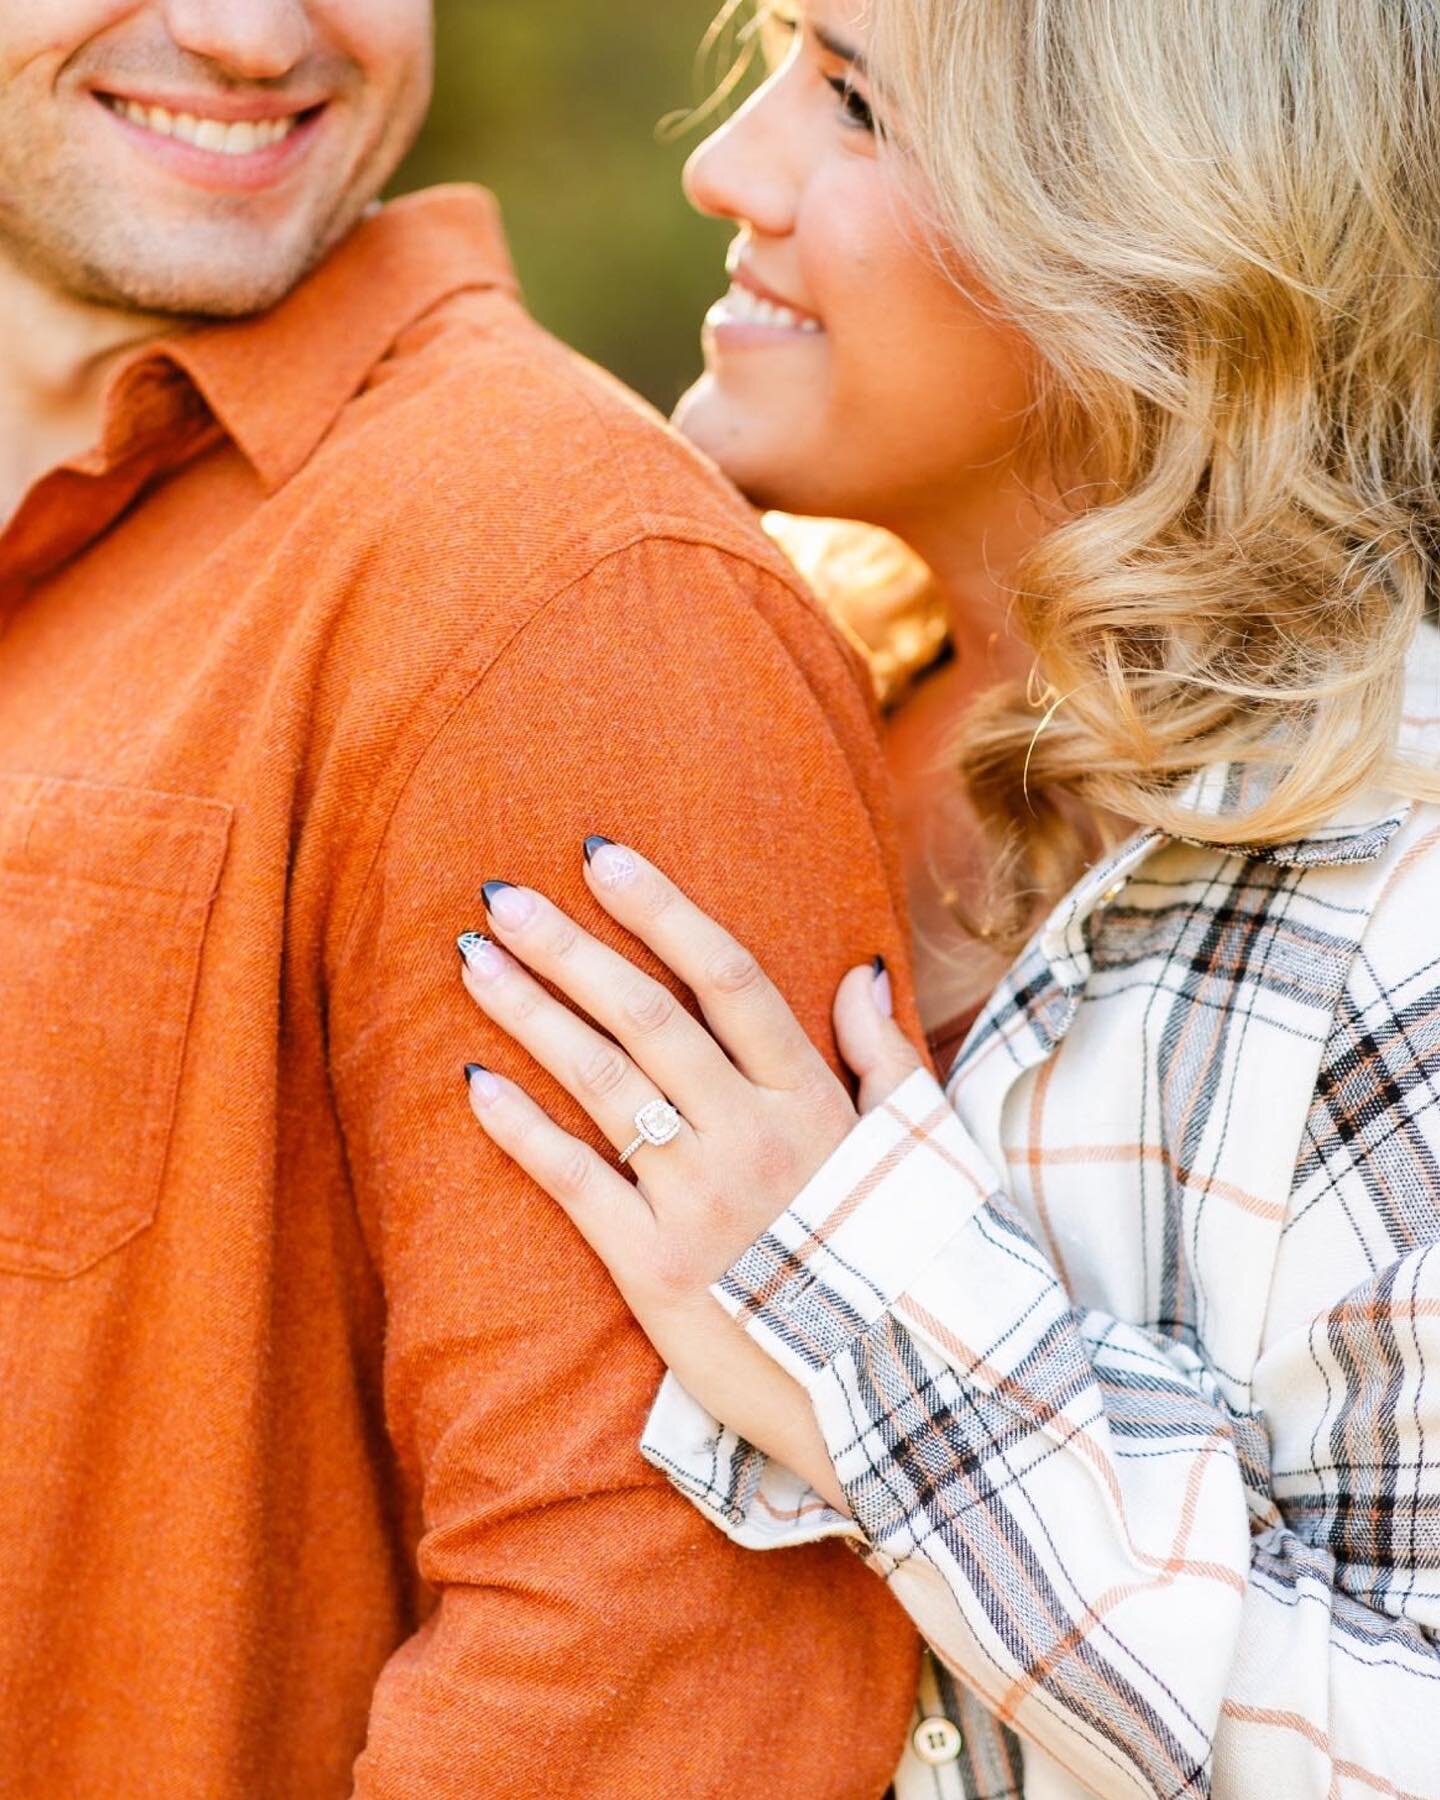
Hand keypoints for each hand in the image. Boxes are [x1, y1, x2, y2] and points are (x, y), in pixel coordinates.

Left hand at [456, 837, 923, 1501]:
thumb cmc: (911, 1271)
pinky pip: (576, 1182)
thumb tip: (859, 969)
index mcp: (815, 1102)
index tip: (599, 857)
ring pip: (601, 1083)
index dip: (660, 911)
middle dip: (568, 947)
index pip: (728, 979)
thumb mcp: (920, 1154)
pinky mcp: (656, 1271)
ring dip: (530, 1014)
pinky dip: (523, 1129)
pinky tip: (475, 1082)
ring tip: (472, 962)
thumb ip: (883, 1057)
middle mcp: (754, 1136)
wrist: (907, 1406)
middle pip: (645, 1017)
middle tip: (500, 896)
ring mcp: (702, 1202)